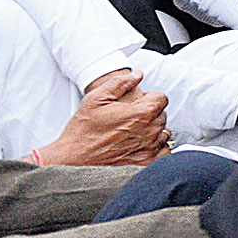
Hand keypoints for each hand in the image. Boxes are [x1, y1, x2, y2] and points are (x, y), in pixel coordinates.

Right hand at [35, 71, 168, 166]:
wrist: (73, 158)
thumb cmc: (83, 129)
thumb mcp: (96, 98)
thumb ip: (120, 83)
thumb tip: (138, 75)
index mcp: (141, 114)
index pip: (161, 98)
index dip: (148, 97)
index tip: (136, 103)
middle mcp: (150, 131)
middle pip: (162, 114)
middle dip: (149, 112)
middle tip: (129, 117)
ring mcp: (149, 148)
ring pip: (163, 132)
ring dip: (153, 129)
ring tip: (132, 130)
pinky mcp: (145, 161)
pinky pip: (164, 152)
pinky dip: (157, 147)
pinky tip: (141, 144)